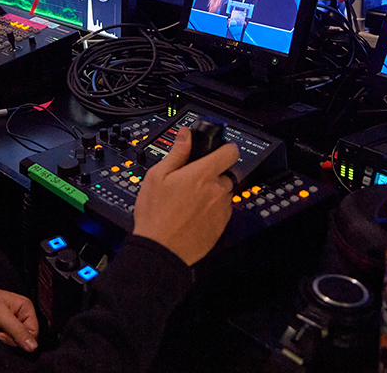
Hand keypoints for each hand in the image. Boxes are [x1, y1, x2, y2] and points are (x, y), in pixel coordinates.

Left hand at [0, 282, 38, 351]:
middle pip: (27, 336)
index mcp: (26, 306)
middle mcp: (23, 313)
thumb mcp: (1, 316)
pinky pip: (12, 337)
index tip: (6, 333)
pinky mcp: (8, 325)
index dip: (22, 337)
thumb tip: (33, 346)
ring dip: (8, 338)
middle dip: (13, 338)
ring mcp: (16, 319)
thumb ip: (18, 331)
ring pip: (19, 339)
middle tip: (1, 331)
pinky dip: (4, 338)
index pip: (34, 331)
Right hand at [133, 126, 239, 265]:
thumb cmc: (156, 214)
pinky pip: (222, 211)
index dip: (226, 147)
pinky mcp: (221, 227)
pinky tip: (193, 214)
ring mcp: (221, 210)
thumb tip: (185, 135)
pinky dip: (212, 209)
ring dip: (212, 193)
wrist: (161, 250)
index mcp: (202, 174)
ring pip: (224, 193)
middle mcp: (217, 191)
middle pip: (226, 173)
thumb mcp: (157, 176)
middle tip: (192, 180)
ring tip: (189, 200)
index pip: (230, 152)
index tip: (219, 149)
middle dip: (212, 174)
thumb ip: (176, 153)